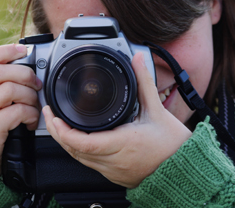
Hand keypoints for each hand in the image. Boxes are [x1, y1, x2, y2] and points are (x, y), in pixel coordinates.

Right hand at [0, 44, 41, 176]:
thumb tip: (23, 66)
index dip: (5, 50)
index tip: (23, 50)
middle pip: (1, 71)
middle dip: (26, 75)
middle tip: (36, 85)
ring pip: (11, 89)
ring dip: (30, 96)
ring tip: (33, 106)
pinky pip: (18, 111)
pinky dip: (31, 114)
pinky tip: (31, 120)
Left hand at [43, 52, 191, 187]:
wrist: (183, 169)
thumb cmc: (173, 145)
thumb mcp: (157, 111)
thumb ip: (144, 83)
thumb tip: (138, 61)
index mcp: (122, 143)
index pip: (82, 142)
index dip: (62, 130)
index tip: (54, 115)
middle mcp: (113, 160)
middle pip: (73, 151)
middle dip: (57, 133)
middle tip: (50, 115)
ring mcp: (113, 170)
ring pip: (79, 159)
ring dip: (66, 142)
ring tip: (59, 124)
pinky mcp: (115, 175)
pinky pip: (89, 164)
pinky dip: (79, 151)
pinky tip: (78, 139)